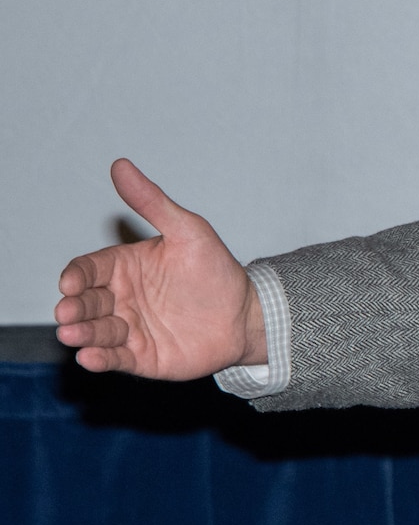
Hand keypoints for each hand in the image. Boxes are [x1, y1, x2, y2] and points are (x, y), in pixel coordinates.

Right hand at [53, 159, 265, 377]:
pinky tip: (91, 358)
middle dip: (73, 307)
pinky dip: (100, 359)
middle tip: (67, 311)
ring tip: (72, 334)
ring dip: (82, 333)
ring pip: (96, 331)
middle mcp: (120, 298)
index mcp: (124, 267)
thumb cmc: (215, 269)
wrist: (245, 312)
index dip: (75, 276)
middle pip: (86, 302)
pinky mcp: (141, 356)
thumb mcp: (188, 230)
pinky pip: (114, 359)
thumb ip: (152, 202)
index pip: (88, 270)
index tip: (70, 282)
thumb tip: (121, 165)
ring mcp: (129, 328)